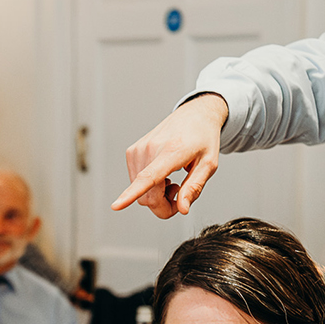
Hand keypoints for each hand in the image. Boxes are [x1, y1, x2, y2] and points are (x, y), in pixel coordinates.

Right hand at [112, 94, 227, 218]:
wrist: (194, 114)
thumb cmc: (203, 138)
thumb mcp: (208, 164)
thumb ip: (194, 188)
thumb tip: (182, 209)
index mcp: (172, 151)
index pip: (149, 177)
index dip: (132, 194)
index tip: (116, 205)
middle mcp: (150, 148)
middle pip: (147, 196)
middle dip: (163, 206)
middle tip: (180, 196)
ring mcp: (138, 149)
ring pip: (140, 192)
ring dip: (156, 195)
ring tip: (172, 181)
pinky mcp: (132, 151)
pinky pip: (135, 182)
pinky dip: (148, 186)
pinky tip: (162, 175)